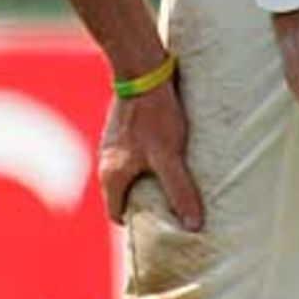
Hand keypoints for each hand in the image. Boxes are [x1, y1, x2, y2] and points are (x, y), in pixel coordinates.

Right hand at [98, 79, 202, 228]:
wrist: (142, 71)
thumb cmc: (155, 115)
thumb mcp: (170, 156)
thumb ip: (180, 191)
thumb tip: (194, 226)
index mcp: (112, 175)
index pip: (117, 213)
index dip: (137, 225)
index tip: (158, 227)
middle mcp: (105, 161)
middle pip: (122, 194)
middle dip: (143, 203)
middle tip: (169, 208)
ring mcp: (111, 143)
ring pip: (126, 173)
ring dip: (144, 180)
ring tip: (171, 182)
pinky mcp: (121, 127)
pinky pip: (130, 155)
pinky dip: (143, 162)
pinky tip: (164, 155)